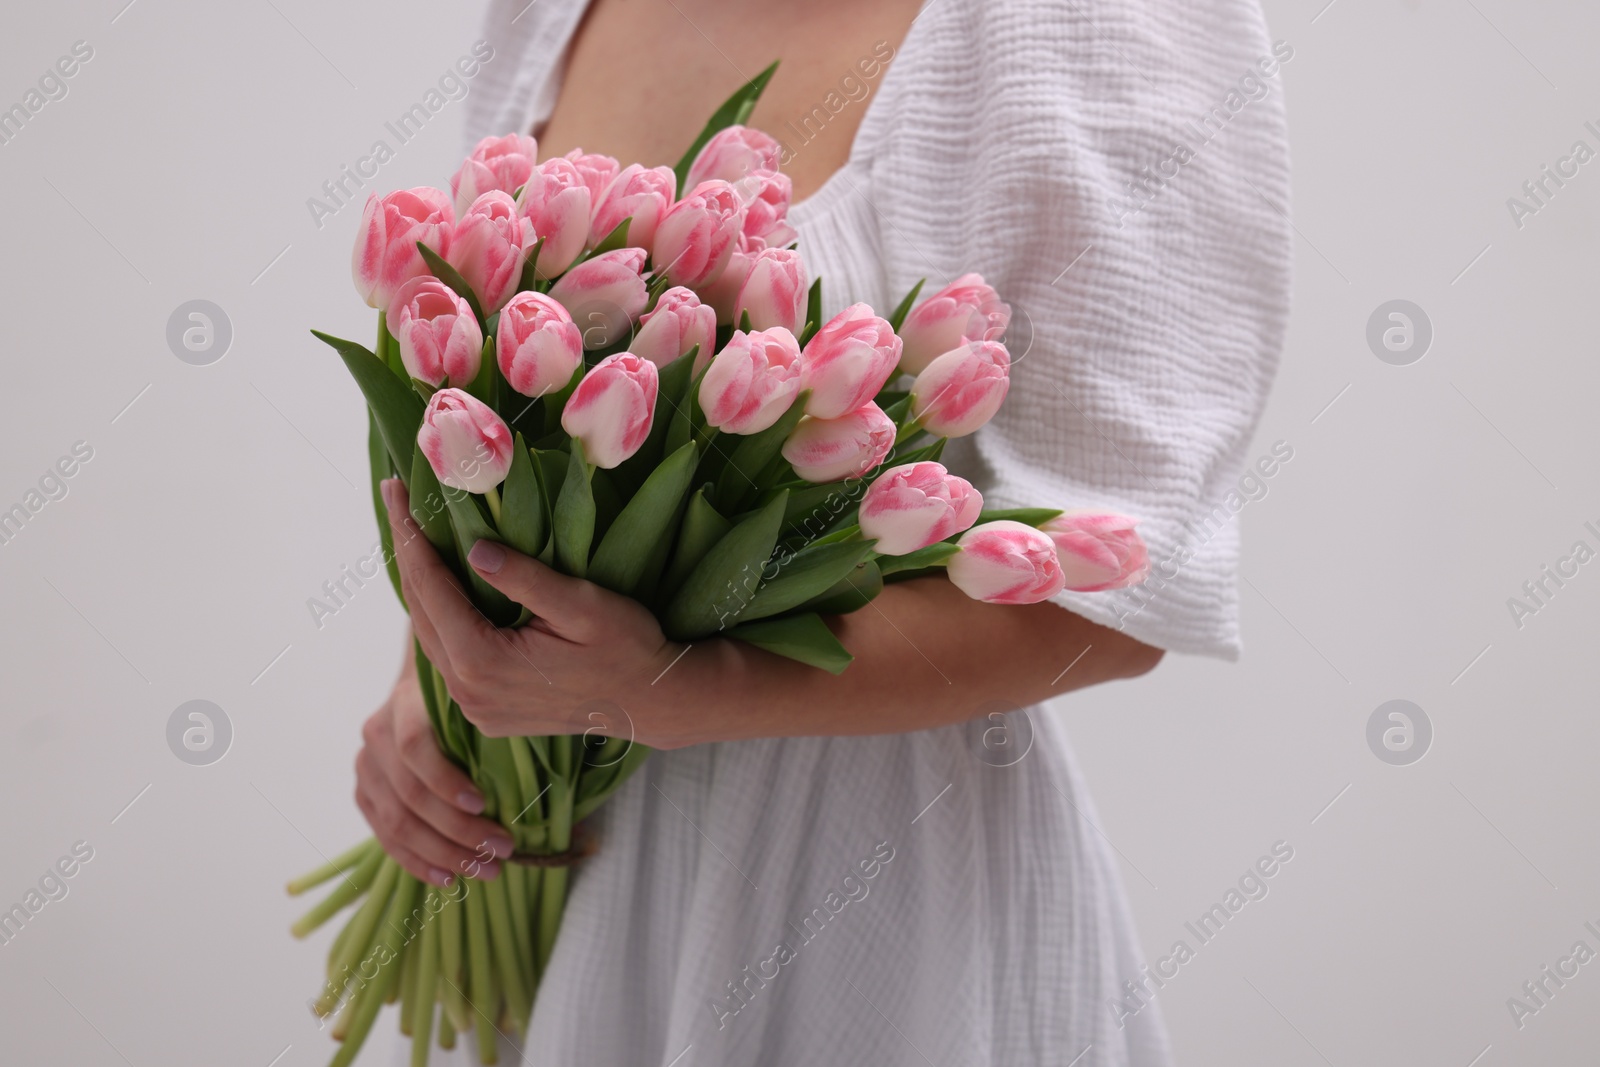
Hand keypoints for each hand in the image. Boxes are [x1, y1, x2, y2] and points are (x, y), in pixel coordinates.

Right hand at [353, 649, 513, 886]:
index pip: (415, 746)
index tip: (483, 805)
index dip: (445, 780)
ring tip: (483, 871)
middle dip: (458, 830)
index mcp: (404, 704)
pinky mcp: (364, 795)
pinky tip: (448, 877)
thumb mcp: (475, 700)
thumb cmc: (461, 701)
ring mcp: (366, 768)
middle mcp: (377, 735)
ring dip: (443, 854)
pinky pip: (387, 838)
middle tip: (501, 850)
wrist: (419, 695)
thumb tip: (530, 770)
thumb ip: (488, 723)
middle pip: (410, 794)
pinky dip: (418, 862)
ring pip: (397, 823)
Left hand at [381, 478, 690, 746]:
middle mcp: (468, 692)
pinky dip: (442, 618)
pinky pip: (450, 658)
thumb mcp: (583, 604)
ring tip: (416, 537)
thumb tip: (473, 550)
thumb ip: (525, 579)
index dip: (409, 534)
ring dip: (423, 587)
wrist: (654, 703)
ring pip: (431, 637)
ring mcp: (476, 708)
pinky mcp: (488, 714)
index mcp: (483, 661)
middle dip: (408, 554)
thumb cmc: (628, 648)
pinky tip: (447, 588)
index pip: (429, 587)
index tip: (393, 489)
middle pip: (420, 612)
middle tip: (397, 500)